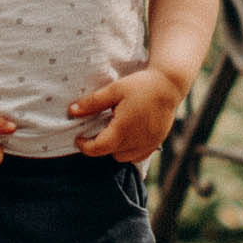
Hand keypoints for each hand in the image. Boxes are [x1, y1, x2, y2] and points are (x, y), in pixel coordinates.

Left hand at [70, 66, 184, 163]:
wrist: (170, 85)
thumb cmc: (141, 85)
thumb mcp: (114, 89)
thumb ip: (92, 102)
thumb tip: (72, 111)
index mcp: (123, 128)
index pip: (99, 148)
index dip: (85, 147)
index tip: (78, 139)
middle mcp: (136, 140)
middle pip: (110, 153)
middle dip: (100, 145)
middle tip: (97, 129)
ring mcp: (148, 144)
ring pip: (124, 157)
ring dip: (115, 148)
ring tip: (114, 131)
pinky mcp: (156, 143)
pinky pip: (138, 156)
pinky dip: (130, 150)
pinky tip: (128, 135)